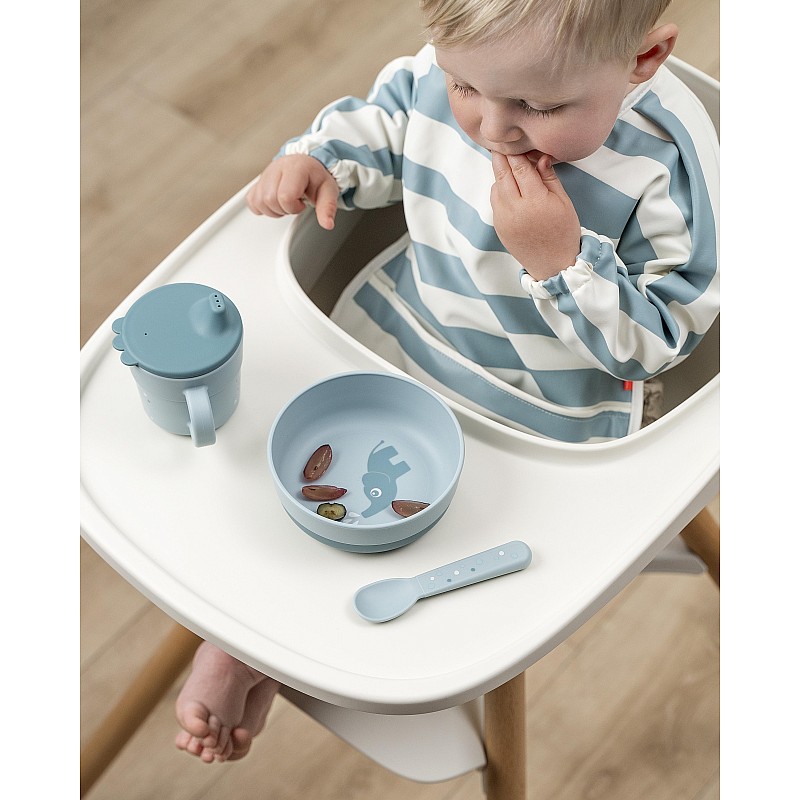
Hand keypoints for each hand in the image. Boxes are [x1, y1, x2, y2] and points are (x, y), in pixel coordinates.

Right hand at [246, 154, 339, 229]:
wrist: (306, 163)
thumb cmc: (315, 176)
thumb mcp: (328, 190)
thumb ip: (327, 207)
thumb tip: (327, 224)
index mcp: (295, 168)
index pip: (284, 196)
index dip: (294, 206)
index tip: (302, 202)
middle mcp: (276, 168)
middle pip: (269, 200)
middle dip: (284, 209)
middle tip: (295, 203)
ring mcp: (264, 174)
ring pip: (258, 202)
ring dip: (273, 209)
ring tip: (286, 202)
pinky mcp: (257, 182)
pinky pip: (251, 201)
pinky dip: (262, 207)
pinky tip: (275, 202)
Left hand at [490, 152, 580, 280]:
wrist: (554, 264)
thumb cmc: (563, 232)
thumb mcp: (563, 202)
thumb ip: (549, 178)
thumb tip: (539, 157)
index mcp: (535, 201)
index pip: (520, 168)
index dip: (516, 153)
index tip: (514, 142)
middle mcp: (516, 210)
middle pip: (503, 175)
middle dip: (501, 157)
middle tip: (499, 144)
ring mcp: (504, 219)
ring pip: (496, 187)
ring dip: (499, 174)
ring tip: (505, 163)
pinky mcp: (499, 227)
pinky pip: (494, 202)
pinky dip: (499, 190)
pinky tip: (507, 185)